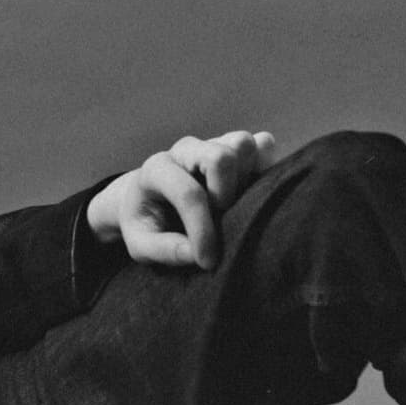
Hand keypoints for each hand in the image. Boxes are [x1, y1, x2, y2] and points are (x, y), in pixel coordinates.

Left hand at [86, 130, 278, 268]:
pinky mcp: (235, 148)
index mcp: (156, 169)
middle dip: (226, 196)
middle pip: (221, 156)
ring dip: (246, 178)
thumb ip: (163, 250)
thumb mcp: (140, 244)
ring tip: (233, 204)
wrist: (148, 198)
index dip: (202, 230)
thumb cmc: (145, 222)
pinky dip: (265, 167)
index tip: (206, 260)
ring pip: (244, 144)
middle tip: (219, 220)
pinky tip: (251, 192)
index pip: (188, 193)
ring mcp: (212, 144)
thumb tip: (195, 255)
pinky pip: (263, 145)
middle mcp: (185, 150)